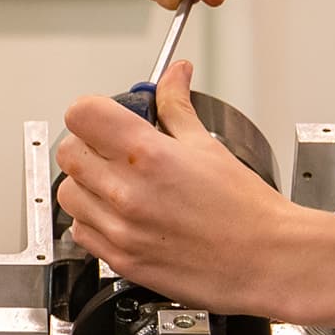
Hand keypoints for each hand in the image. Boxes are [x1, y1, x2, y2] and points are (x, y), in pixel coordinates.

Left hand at [54, 60, 299, 316]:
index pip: (82, 114)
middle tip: (112, 149)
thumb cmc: (247, 210)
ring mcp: (121, 229)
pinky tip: (120, 214)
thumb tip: (173, 75)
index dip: (92, 110)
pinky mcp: (121, 259)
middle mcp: (127, 192)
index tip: (105, 115)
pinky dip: (92, 219)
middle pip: (68, 151)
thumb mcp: (209, 146)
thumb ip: (177, 106)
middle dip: (87, 144)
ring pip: (68, 193)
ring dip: (86, 184)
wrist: (267, 259)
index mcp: (147, 155)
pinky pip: (81, 231)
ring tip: (118, 184)